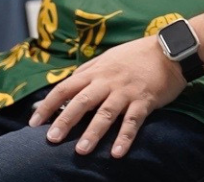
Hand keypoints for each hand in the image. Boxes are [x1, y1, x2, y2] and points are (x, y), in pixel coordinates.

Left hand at [28, 35, 186, 156]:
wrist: (169, 50)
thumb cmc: (136, 55)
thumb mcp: (108, 58)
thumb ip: (88, 72)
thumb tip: (68, 85)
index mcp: (96, 72)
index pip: (65, 88)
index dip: (47, 105)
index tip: (34, 122)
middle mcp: (108, 82)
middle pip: (81, 102)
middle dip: (65, 121)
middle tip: (51, 139)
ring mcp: (126, 92)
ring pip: (105, 113)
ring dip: (93, 133)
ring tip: (81, 150)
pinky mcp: (144, 101)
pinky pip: (133, 122)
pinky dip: (125, 138)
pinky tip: (117, 153)